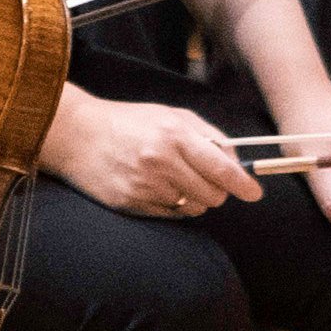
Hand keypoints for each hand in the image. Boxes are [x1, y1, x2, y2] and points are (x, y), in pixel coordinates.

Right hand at [43, 90, 258, 221]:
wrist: (76, 135)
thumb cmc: (130, 122)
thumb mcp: (172, 116)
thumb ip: (209, 137)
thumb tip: (237, 162)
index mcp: (174, 136)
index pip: (221, 169)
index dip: (243, 185)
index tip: (255, 194)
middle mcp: (160, 163)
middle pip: (212, 194)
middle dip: (218, 191)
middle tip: (207, 180)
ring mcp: (144, 186)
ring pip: (193, 208)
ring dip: (195, 199)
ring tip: (177, 180)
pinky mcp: (130, 203)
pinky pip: (170, 215)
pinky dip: (173, 205)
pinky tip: (158, 188)